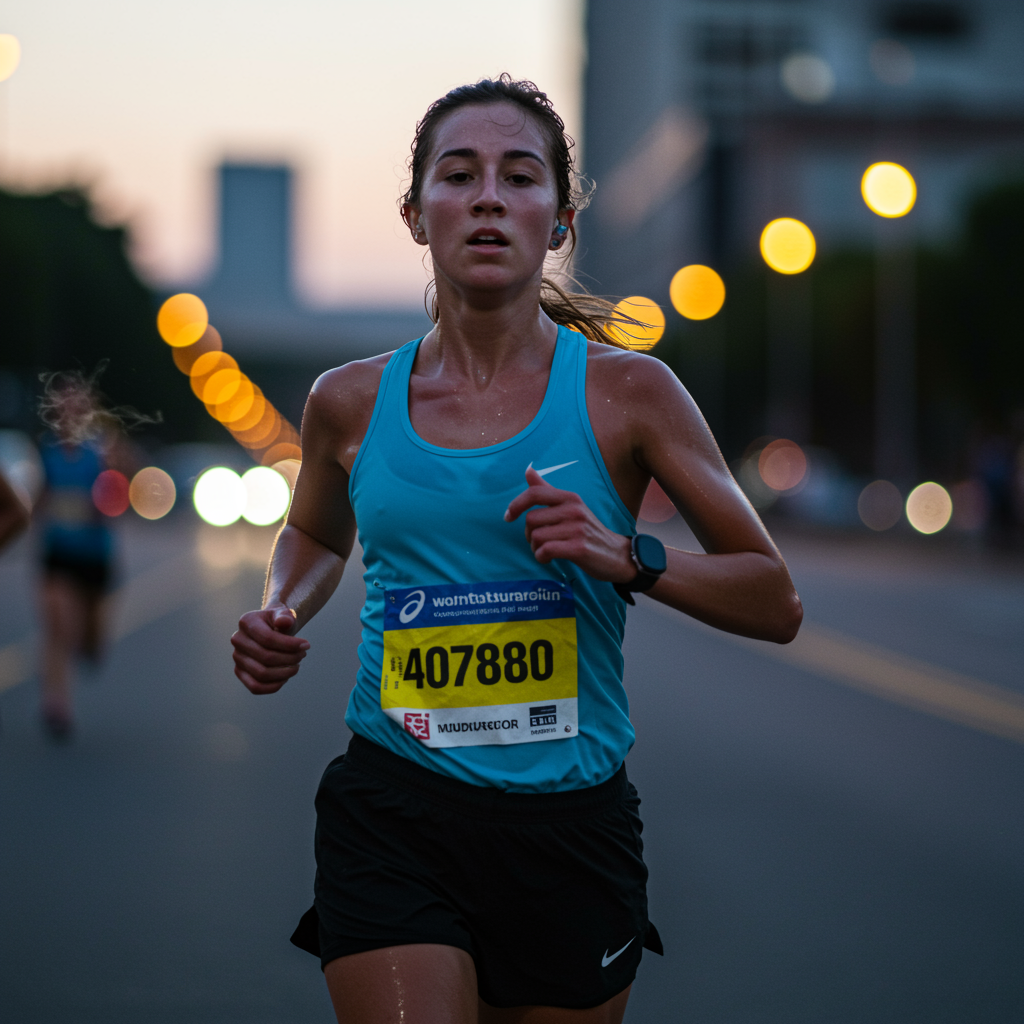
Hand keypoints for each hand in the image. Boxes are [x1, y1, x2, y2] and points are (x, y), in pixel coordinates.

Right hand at [231, 604, 309, 693]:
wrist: (270, 627)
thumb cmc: (279, 621)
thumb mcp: (283, 614)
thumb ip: (285, 616)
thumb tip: (284, 622)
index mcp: (246, 622)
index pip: (268, 639)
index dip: (290, 645)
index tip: (307, 645)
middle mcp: (238, 640)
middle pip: (266, 657)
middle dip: (290, 658)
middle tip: (302, 655)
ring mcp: (237, 657)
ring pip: (261, 674)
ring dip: (284, 673)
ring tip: (296, 666)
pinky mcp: (240, 672)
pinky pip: (255, 687)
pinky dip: (274, 686)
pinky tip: (286, 677)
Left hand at [504, 467, 634, 582]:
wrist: (617, 554)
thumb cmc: (588, 531)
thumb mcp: (571, 507)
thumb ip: (547, 490)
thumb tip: (528, 470)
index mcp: (570, 498)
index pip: (534, 493)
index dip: (516, 504)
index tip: (508, 517)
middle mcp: (573, 510)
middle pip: (531, 519)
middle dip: (528, 534)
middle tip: (538, 541)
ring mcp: (577, 529)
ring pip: (536, 536)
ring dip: (535, 548)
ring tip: (546, 550)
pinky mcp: (578, 548)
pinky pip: (545, 550)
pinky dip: (541, 557)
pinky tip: (548, 558)